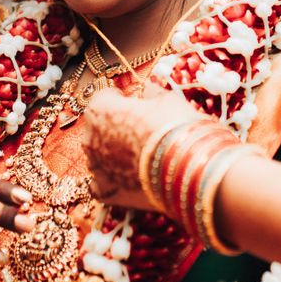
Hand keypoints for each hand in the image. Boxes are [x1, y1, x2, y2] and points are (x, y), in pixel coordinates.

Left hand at [82, 85, 198, 209]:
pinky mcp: (105, 191)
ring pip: (99, 156)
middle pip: (99, 127)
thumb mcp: (168, 100)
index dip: (121, 98)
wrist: (189, 168)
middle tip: (141, 130)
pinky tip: (129, 179)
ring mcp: (95, 166)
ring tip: (140, 156)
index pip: (105, 96)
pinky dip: (113, 181)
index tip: (134, 103)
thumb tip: (149, 90)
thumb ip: (153, 93)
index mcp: (101, 108)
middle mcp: (91, 136)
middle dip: (116, 127)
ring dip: (113, 154)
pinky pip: (102, 183)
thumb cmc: (176, 128)